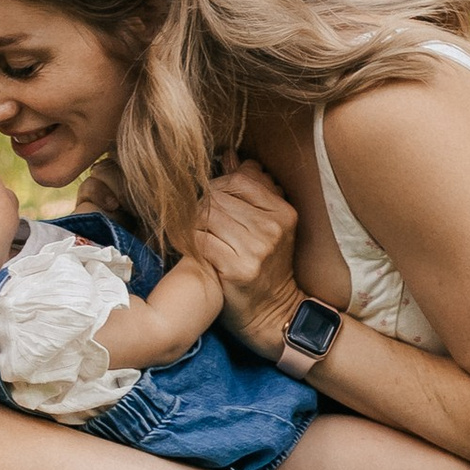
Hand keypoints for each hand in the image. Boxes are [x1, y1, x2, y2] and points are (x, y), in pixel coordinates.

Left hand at [189, 163, 303, 352]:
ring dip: (190, 221)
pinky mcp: (237, 268)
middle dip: (200, 204)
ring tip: (186, 228)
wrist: (274, 315)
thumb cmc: (266, 267)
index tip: (206, 198)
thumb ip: (251, 190)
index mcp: (283, 213)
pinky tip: (185, 245)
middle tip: (190, 215)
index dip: (216, 186)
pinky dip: (187, 240)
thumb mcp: (270, 227)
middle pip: (219, 197)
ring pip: (207, 216)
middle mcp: (272, 228)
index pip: (239, 181)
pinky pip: (200, 240)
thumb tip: (230, 154)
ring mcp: (256, 249)